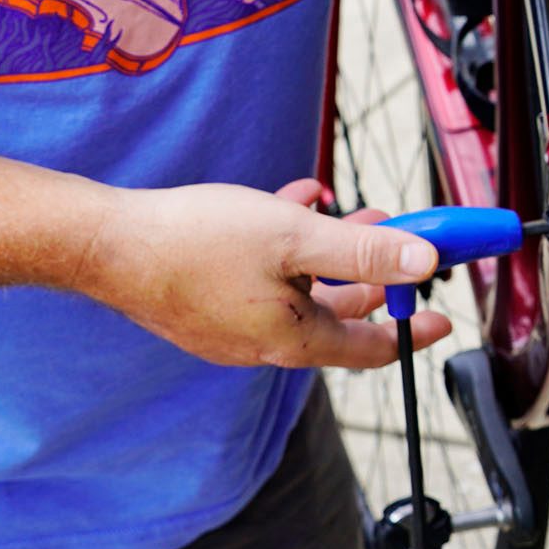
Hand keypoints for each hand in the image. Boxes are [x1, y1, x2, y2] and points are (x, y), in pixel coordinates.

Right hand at [74, 177, 453, 369]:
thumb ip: (364, 252)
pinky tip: (293, 201)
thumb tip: (425, 262)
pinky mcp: (201, 304)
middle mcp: (261, 343)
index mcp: (291, 340)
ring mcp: (228, 326)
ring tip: (347, 210)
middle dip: (372, 275)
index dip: (413, 331)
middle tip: (399, 240)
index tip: (444, 320)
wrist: (103, 244)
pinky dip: (283, 246)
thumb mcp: (296, 239)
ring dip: (329, 252)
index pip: (370, 348)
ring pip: (297, 291)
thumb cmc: (195, 242)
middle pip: (336, 315)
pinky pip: (259, 279)